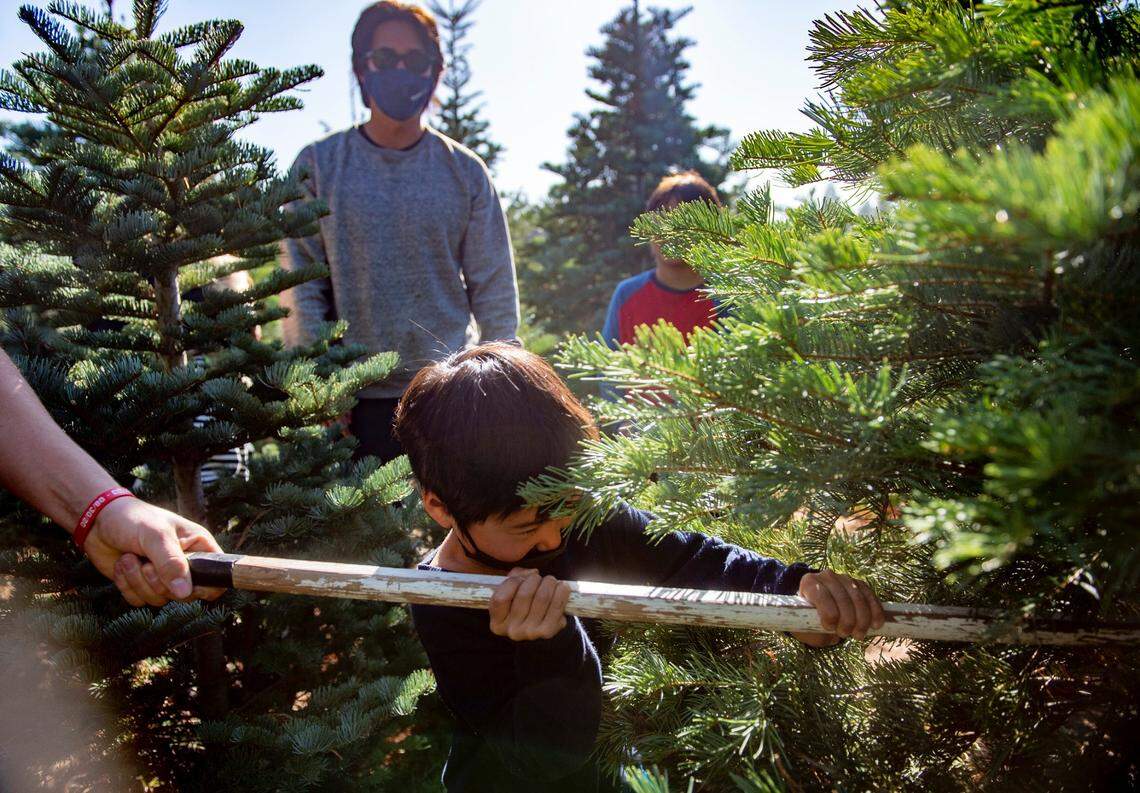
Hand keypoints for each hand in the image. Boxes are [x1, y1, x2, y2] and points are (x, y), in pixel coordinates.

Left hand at [82, 498, 226, 606]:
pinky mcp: (142, 585)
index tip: (185, 584)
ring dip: (137, 581)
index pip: (217, 579)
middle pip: (185, 595)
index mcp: (199, 547)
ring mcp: (163, 577)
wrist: (98, 521)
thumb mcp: (156, 536)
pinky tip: (122, 565)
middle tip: (146, 563)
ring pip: (159, 600)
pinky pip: (139, 601)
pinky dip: (126, 585)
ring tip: (129, 558)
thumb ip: (171, 563)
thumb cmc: (133, 519)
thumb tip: (185, 593)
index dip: (205, 587)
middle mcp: (184, 564)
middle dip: (159, 583)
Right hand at [489, 567, 571, 640]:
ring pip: (542, 596)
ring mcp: (530, 633)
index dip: (513, 582)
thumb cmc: (521, 606)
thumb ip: (515, 578)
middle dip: (534, 579)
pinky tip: (562, 587)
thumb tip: (533, 572)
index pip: (501, 598)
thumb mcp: (510, 593)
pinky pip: (556, 605)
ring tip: (550, 581)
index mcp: (497, 623)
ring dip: (549, 583)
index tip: (521, 578)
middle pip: (525, 594)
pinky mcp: (547, 632)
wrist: (539, 628)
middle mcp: (512, 631)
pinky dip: (561, 592)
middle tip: (538, 577)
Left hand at [792, 570, 884, 647]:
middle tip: (845, 634)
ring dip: (862, 620)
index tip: (830, 628)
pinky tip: (876, 625)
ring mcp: (845, 578)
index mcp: (809, 583)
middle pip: (843, 598)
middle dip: (847, 621)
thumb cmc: (810, 620)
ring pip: (858, 599)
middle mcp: (827, 576)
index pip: (821, 596)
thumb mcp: (806, 626)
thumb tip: (828, 633)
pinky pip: (871, 597)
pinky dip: (875, 612)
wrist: (820, 611)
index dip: (829, 614)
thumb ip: (813, 629)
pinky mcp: (860, 584)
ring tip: (858, 634)